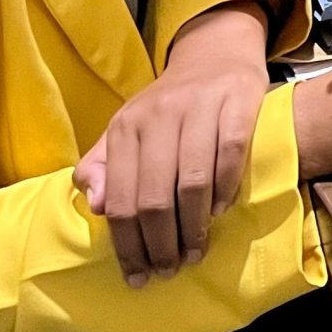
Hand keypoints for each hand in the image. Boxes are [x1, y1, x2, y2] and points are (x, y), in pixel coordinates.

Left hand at [75, 1, 269, 286]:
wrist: (215, 56)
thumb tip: (95, 205)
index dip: (128, 245)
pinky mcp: (236, 105)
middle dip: (161, 244)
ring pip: (191, 183)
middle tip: (170, 270)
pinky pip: (230, 157)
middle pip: (154, 198)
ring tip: (196, 252)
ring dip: (194, 228)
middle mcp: (157, 117)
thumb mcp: (127, 130)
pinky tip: (221, 212)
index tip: (138, 276)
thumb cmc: (168, 106)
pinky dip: (225, 191)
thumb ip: (104, 167)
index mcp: (124, 128)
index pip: (120, 199)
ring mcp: (198, 109)